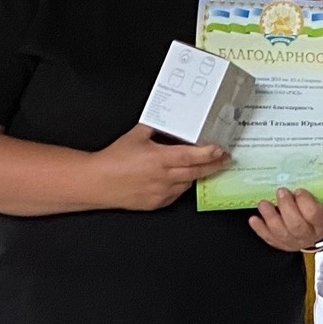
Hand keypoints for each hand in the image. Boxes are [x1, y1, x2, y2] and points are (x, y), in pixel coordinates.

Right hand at [97, 124, 228, 210]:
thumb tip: (168, 119)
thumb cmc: (113, 160)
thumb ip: (155, 127)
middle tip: (224, 158)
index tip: (220, 149)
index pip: (191, 156)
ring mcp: (161, 192)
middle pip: (196, 172)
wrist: (98, 182)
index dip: (209, 153)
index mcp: (159, 158)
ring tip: (203, 166)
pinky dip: (180, 185)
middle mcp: (163, 177)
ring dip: (196, 175)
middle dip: (213, 165)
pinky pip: (176, 194)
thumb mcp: (136, 135)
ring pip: (188, 184)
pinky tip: (179, 178)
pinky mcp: (157, 203)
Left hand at [249, 188, 322, 251]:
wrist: (313, 229)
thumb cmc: (315, 210)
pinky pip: (269, 238)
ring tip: (263, 204)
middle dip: (286, 207)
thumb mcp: (320, 201)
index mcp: (321, 222)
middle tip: (280, 192)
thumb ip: (312, 192)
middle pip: (296, 224)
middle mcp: (308, 235)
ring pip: (281, 233)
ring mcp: (293, 242)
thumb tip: (300, 177)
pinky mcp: (280, 244)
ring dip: (270, 217)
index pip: (314, 214)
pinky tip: (254, 219)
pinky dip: (260, 228)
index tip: (298, 190)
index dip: (305, 201)